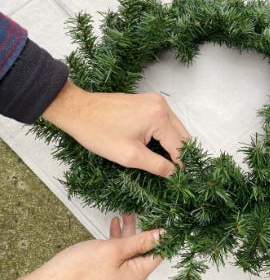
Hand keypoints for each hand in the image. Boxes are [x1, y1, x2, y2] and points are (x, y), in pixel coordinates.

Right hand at [5, 215, 163, 279]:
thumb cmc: (78, 272)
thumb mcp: (114, 250)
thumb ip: (140, 242)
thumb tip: (162, 235)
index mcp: (135, 276)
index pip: (157, 254)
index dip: (162, 236)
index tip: (163, 220)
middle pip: (142, 251)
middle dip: (142, 230)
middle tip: (142, 213)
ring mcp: (116, 278)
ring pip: (128, 251)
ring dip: (128, 232)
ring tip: (126, 215)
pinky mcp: (104, 274)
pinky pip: (116, 255)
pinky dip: (116, 240)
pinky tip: (113, 227)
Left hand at [43, 80, 189, 176]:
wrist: (77, 110)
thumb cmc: (98, 132)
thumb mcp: (129, 156)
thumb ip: (157, 165)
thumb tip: (174, 173)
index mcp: (159, 117)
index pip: (179, 146)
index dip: (181, 164)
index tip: (179, 178)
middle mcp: (161, 105)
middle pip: (182, 135)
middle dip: (178, 153)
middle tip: (170, 171)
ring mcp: (154, 101)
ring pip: (174, 127)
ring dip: (171, 143)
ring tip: (160, 160)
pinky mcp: (147, 101)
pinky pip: (164, 120)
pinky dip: (163, 133)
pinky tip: (153, 145)